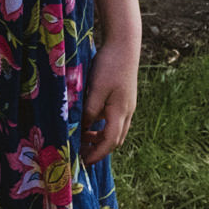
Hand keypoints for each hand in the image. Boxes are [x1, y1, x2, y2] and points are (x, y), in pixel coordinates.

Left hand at [81, 35, 138, 164]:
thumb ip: (90, 110)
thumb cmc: (109, 65)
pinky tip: (91, 122)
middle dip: (99, 149)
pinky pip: (114, 120)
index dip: (97, 154)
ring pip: (115, 130)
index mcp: (120, 112)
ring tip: (82, 139)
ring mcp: (127, 106)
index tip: (85, 163)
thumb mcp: (96, 88)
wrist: (125, 45)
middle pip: (114, 140)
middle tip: (81, 154)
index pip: (110, 142)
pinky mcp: (124, 98)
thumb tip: (84, 129)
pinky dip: (103, 126)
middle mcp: (126, 112)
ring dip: (101, 138)